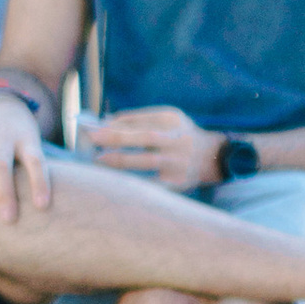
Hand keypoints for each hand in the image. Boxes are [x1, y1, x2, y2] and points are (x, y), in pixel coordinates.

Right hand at [0, 91, 50, 223]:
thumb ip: (35, 168)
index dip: (40, 182)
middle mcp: (3, 137)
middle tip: (9, 219)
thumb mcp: (33, 143)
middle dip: (6, 193)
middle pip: (3, 166)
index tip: (42, 206)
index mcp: (26, 140)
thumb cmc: (20, 136)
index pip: (36, 161)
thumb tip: (49, 208)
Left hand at [77, 107, 220, 191]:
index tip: (96, 127)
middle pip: (145, 137)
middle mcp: (178, 140)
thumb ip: (137, 119)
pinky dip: (134, 184)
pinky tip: (116, 183)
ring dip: (121, 160)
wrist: (212, 156)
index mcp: (172, 120)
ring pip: (147, 161)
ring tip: (98, 160)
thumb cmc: (179, 134)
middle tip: (92, 138)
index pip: (141, 119)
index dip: (116, 124)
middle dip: (116, 137)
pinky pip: (153, 185)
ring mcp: (179, 162)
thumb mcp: (165, 118)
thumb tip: (105, 122)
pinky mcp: (178, 182)